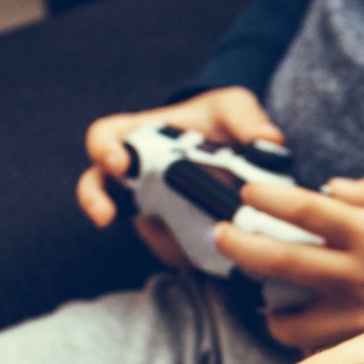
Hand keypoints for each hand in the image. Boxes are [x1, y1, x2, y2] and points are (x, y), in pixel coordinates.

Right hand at [75, 86, 282, 267]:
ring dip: (148, 236)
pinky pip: (168, 245)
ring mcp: (148, 203)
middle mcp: (135, 170)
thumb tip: (268, 140)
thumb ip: (246, 119)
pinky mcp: (170, 230)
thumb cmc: (221, 121)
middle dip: (95, 200)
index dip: (104, 149)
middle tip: (105, 215)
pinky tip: (207, 253)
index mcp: (139, 133)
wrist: (236, 150)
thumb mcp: (234, 109)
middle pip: (97, 185)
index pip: (105, 137)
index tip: (118, 162)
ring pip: (132, 223)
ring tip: (172, 248)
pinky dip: (183, 250)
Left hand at [215, 175, 363, 349]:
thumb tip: (329, 189)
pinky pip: (324, 350)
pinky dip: (306, 339)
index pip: (304, 208)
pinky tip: (301, 329)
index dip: (268, 197)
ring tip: (263, 300)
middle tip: (222, 236)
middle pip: (282, 260)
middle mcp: (363, 274)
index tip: (247, 191)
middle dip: (242, 246)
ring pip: (292, 321)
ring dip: (270, 308)